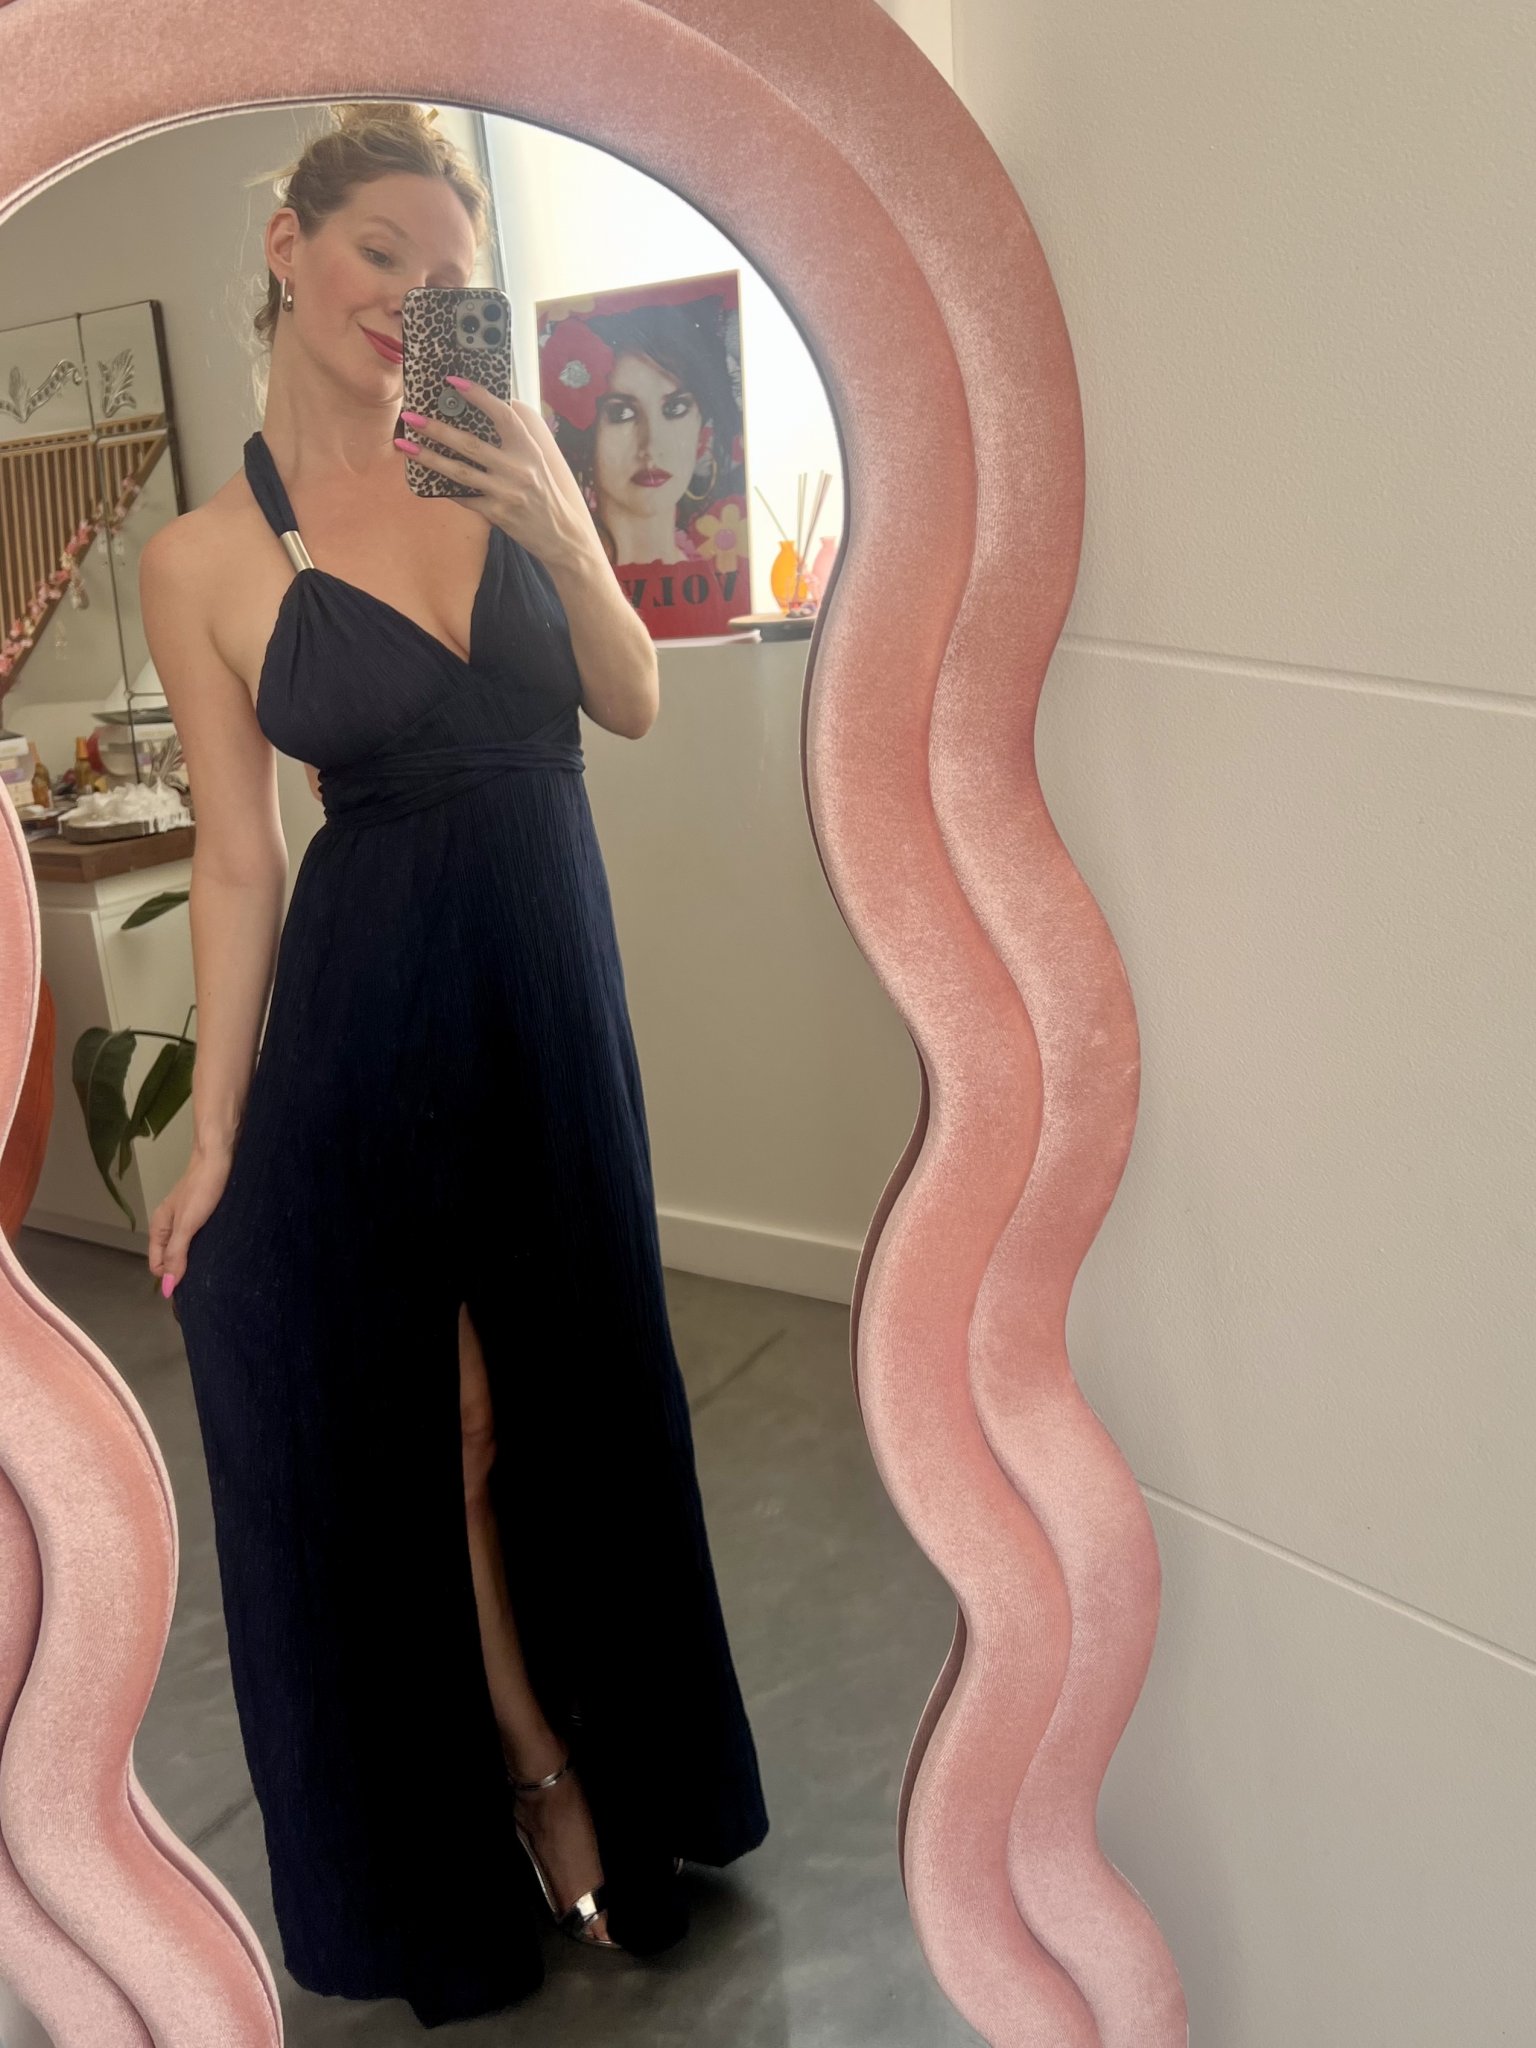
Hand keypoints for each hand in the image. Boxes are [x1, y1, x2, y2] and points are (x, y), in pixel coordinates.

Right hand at [148, 1144, 232, 1295]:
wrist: (217, 1158)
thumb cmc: (201, 1189)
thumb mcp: (187, 1225)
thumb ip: (176, 1254)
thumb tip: (167, 1286)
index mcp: (159, 1228)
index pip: (157, 1265)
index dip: (170, 1276)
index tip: (191, 1283)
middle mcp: (168, 1225)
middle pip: (170, 1258)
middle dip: (183, 1269)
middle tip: (205, 1276)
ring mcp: (184, 1219)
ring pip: (185, 1248)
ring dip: (195, 1257)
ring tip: (213, 1264)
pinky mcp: (200, 1214)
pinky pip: (197, 1237)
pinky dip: (204, 1246)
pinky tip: (216, 1248)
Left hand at [396, 380, 597, 573]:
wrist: (563, 536)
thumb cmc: (546, 493)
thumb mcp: (539, 461)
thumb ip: (516, 439)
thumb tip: (488, 411)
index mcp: (530, 449)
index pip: (503, 415)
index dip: (478, 396)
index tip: (453, 382)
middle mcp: (519, 468)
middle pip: (471, 444)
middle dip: (437, 429)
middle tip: (411, 416)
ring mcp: (507, 492)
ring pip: (460, 471)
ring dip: (429, 457)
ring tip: (405, 445)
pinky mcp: (498, 513)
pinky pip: (464, 497)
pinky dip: (443, 486)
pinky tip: (424, 477)